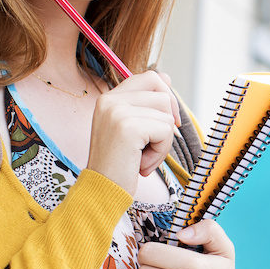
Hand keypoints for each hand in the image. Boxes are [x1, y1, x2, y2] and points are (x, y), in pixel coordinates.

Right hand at [86, 71, 179, 196]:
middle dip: (167, 122)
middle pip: (163, 94)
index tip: (165, 122)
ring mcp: (117, 112)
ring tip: (143, 156)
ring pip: (167, 115)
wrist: (102, 191)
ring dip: (163, 141)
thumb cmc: (120, 164)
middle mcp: (110, 100)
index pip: (151, 77)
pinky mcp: (128, 127)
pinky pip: (165, 132)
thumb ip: (147, 104)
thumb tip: (167, 77)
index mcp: (109, 98)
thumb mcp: (132, 129)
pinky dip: (160, 152)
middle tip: (153, 144)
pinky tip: (142, 165)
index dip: (166, 98)